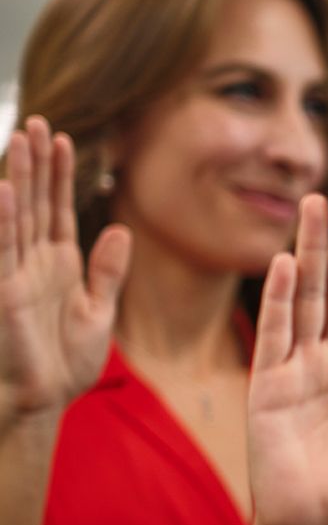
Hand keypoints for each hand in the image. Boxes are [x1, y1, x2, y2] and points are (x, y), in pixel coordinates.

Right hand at [0, 117, 130, 429]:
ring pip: (18, 215)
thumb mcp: (97, 312)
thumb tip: (119, 232)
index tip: (64, 138)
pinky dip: (5, 219)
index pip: (60, 209)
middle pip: (38, 202)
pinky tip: (6, 190)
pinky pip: (2, 248)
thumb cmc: (64, 365)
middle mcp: (35, 262)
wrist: (40, 403)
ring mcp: (16, 274)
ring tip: (21, 137)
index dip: (61, 174)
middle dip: (37, 162)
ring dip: (20, 177)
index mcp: (60, 266)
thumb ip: (106, 271)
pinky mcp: (4, 291)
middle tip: (37, 121)